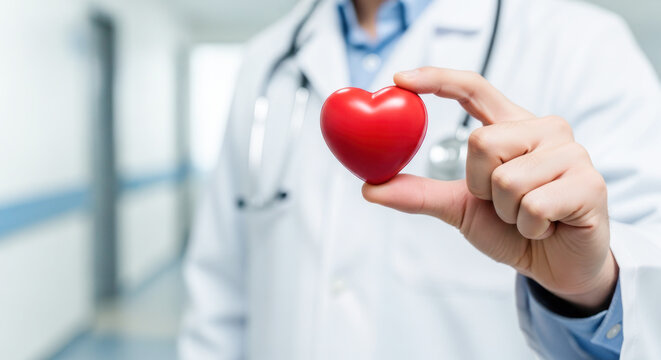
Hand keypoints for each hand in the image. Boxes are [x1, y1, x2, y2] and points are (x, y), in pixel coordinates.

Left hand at [363, 67, 617, 310]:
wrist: (555, 267)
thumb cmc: (512, 230)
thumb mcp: (459, 208)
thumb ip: (419, 194)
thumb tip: (369, 188)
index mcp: (513, 127)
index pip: (474, 88)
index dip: (437, 79)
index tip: (399, 80)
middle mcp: (545, 130)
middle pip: (481, 141)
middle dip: (480, 186)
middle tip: (504, 203)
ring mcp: (572, 153)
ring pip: (506, 178)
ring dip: (507, 211)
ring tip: (529, 216)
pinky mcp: (590, 184)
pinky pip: (534, 204)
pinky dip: (530, 226)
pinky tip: (548, 226)